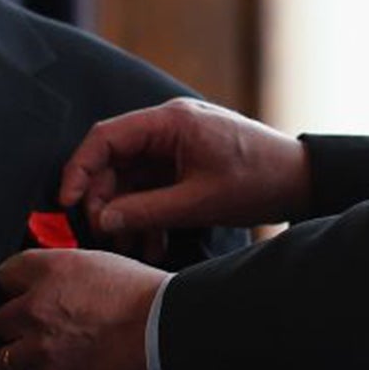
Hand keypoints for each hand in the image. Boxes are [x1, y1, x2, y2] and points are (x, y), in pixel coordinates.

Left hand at [0, 248, 166, 369]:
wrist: (172, 333)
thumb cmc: (152, 297)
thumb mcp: (105, 265)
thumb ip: (70, 274)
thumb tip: (59, 286)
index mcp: (51, 272)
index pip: (5, 275)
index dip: (17, 288)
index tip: (24, 296)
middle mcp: (37, 309)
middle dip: (19, 329)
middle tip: (42, 333)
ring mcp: (43, 352)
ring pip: (4, 362)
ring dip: (24, 365)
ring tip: (48, 365)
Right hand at [58, 98, 309, 246]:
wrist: (301, 180)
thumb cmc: (258, 180)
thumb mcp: (199, 201)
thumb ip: (147, 211)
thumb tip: (102, 221)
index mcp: (170, 122)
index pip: (106, 137)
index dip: (80, 168)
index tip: (67, 202)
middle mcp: (168, 128)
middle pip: (114, 160)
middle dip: (105, 200)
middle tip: (101, 234)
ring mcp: (176, 145)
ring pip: (131, 178)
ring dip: (126, 213)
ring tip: (128, 247)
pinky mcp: (185, 164)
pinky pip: (152, 187)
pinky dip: (147, 213)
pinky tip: (150, 244)